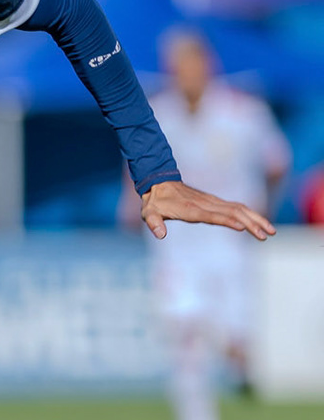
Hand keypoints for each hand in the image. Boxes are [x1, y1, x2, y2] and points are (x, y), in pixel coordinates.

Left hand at [138, 179, 274, 239]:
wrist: (160, 183)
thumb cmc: (155, 202)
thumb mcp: (148, 213)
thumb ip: (154, 223)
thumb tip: (160, 235)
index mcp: (191, 209)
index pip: (212, 215)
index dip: (226, 221)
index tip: (242, 228)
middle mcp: (206, 204)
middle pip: (233, 212)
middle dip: (251, 223)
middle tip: (266, 235)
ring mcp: (212, 202)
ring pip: (239, 209)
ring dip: (256, 219)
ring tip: (271, 232)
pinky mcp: (215, 202)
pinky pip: (236, 207)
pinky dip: (250, 214)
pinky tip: (260, 223)